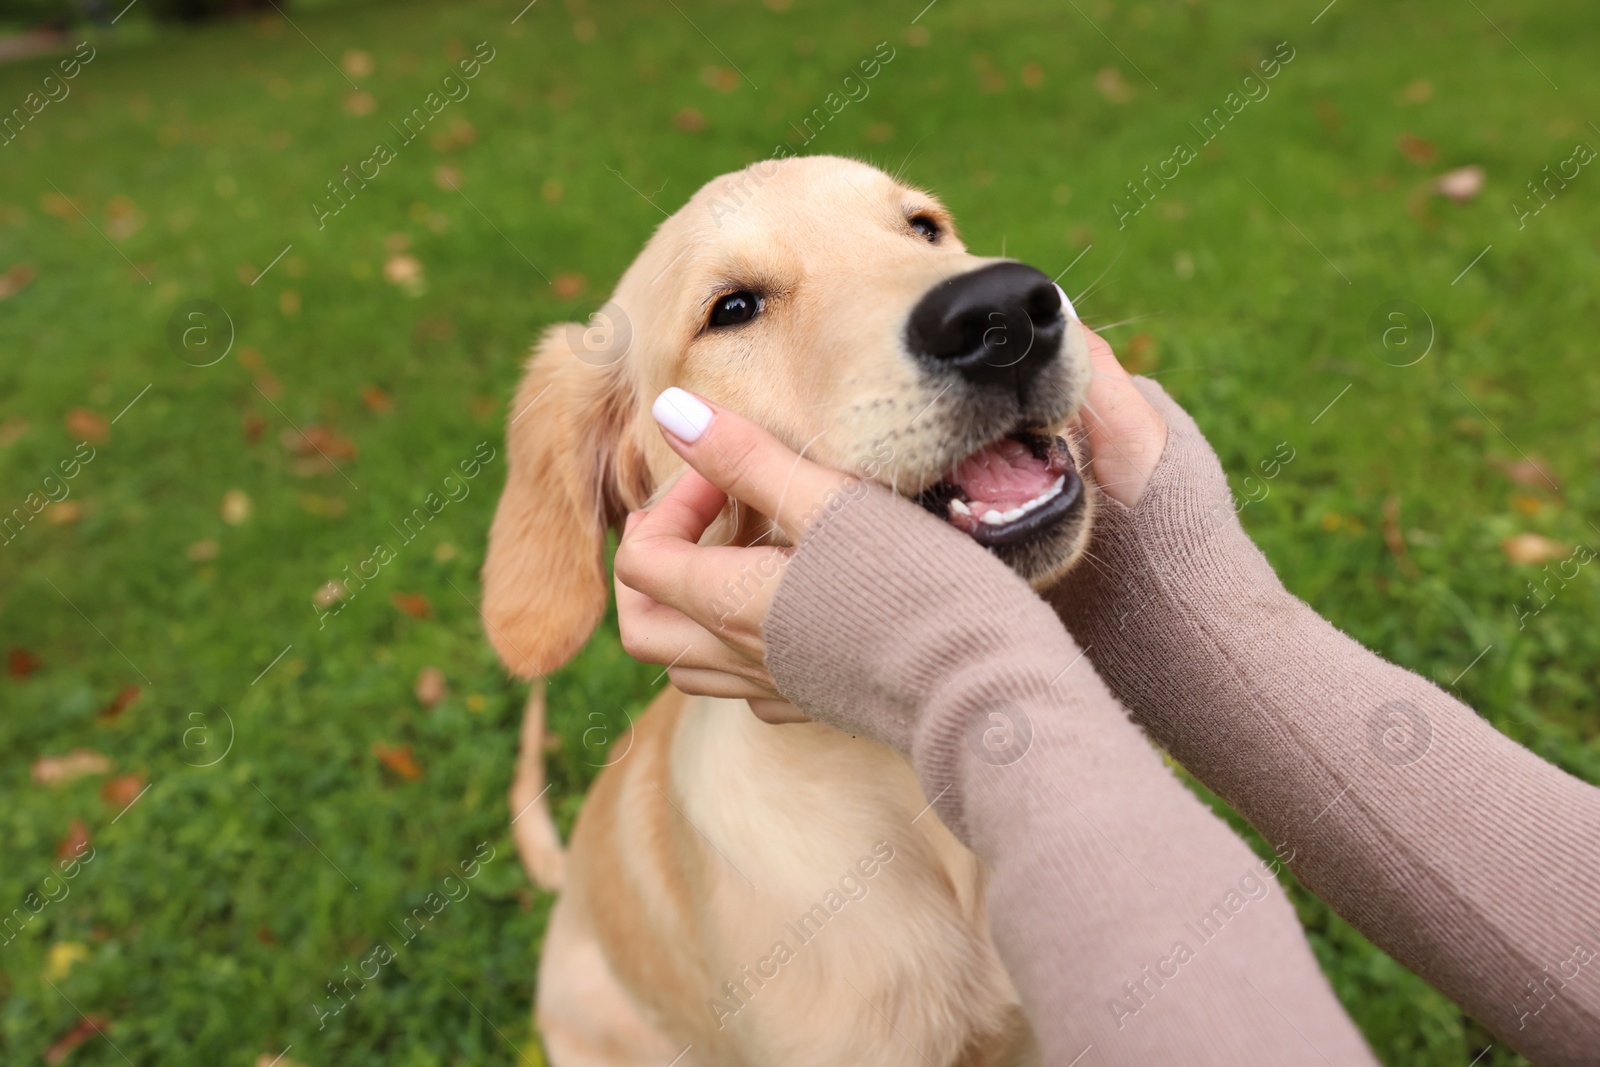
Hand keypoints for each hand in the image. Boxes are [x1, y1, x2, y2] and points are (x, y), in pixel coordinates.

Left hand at [614, 329, 1165, 717]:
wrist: (993, 689)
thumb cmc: (921, 586)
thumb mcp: (831, 501)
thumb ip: (746, 457)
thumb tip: (667, 409)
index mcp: (732, 604)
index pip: (642, 559)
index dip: (672, 503)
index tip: (733, 476)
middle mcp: (742, 658)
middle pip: (644, 627)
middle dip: (656, 564)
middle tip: (708, 517)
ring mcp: (779, 690)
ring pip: (688, 665)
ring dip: (694, 606)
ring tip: (746, 555)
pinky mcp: (821, 706)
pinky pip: (749, 688)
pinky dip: (743, 647)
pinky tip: (793, 607)